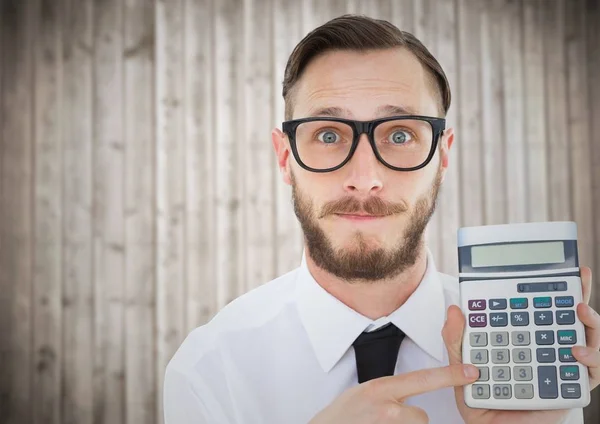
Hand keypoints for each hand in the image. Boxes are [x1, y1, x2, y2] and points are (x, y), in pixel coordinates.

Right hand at [309, 364, 478, 422]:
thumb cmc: (340, 416)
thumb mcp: (363, 394)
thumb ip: (386, 391)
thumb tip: (404, 395)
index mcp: (380, 388)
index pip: (423, 378)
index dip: (450, 375)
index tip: (471, 372)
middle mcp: (387, 408)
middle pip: (421, 415)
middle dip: (410, 419)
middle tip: (387, 420)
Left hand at [443, 266, 599, 423]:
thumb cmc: (480, 401)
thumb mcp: (461, 367)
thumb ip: (457, 340)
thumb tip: (455, 310)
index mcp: (523, 338)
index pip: (538, 308)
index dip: (550, 287)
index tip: (556, 267)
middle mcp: (547, 349)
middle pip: (570, 318)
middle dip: (580, 296)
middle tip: (580, 278)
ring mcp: (562, 367)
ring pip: (588, 339)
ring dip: (590, 322)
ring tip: (579, 310)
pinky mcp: (571, 388)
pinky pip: (591, 372)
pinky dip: (591, 358)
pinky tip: (575, 350)